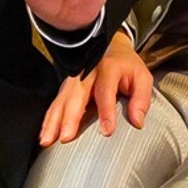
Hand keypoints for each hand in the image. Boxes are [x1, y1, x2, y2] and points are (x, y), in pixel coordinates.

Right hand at [40, 35, 155, 143]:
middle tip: (66, 137)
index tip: (106, 131)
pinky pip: (56, 103)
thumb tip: (137, 121)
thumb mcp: (142, 77)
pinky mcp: (66, 87)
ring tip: (48, 140)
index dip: (106, 112)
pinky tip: (46, 134)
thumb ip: (141, 99)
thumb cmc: (126, 66)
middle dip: (69, 118)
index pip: (105, 92)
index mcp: (109, 69)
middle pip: (76, 96)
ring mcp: (73, 80)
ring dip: (53, 121)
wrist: (111, 47)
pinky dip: (49, 119)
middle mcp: (87, 73)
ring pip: (61, 101)